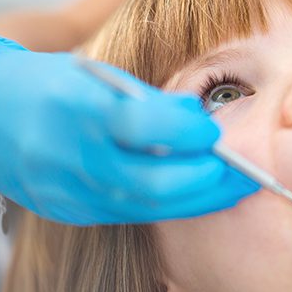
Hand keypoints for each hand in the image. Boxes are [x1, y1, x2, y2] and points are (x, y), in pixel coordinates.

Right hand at [0, 35, 258, 224]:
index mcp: (75, 107)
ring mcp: (66, 192)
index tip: (214, 133)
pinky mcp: (69, 212)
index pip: (140, 126)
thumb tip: (199, 121)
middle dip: (207, 181)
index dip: (186, 132)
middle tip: (242, 172)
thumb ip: (148, 102)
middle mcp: (69, 155)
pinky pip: (130, 214)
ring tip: (234, 188)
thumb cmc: (49, 86)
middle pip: (151, 185)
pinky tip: (196, 195)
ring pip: (146, 209)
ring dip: (199, 200)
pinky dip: (170, 206)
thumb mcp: (95, 77)